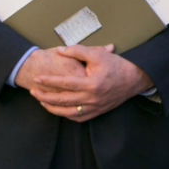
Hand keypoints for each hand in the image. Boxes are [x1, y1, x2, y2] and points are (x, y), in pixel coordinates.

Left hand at [26, 43, 153, 121]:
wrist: (135, 78)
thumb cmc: (116, 65)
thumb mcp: (97, 54)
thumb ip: (77, 50)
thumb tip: (59, 50)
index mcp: (92, 84)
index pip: (65, 84)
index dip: (49, 81)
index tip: (36, 79)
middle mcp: (93, 98)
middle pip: (64, 101)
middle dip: (45, 97)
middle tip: (32, 91)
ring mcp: (96, 107)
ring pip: (69, 113)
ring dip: (53, 108)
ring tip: (41, 101)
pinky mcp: (98, 111)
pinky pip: (79, 118)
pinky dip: (66, 115)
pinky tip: (57, 109)